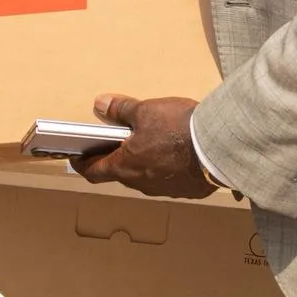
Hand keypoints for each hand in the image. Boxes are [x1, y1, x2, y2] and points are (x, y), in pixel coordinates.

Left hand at [72, 93, 214, 199]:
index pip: (94, 172)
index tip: (77, 158)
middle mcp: (143, 184)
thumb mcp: (144, 111)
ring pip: (146, 178)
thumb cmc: (178, 129)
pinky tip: (174, 155)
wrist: (219, 147)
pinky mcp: (188, 190)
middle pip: (120, 174)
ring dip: (142, 164)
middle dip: (114, 160)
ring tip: (146, 145)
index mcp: (126, 166)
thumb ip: (120, 110)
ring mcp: (166, 190)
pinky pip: (170, 181)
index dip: (83, 164)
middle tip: (112, 144)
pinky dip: (165, 169)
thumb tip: (100, 105)